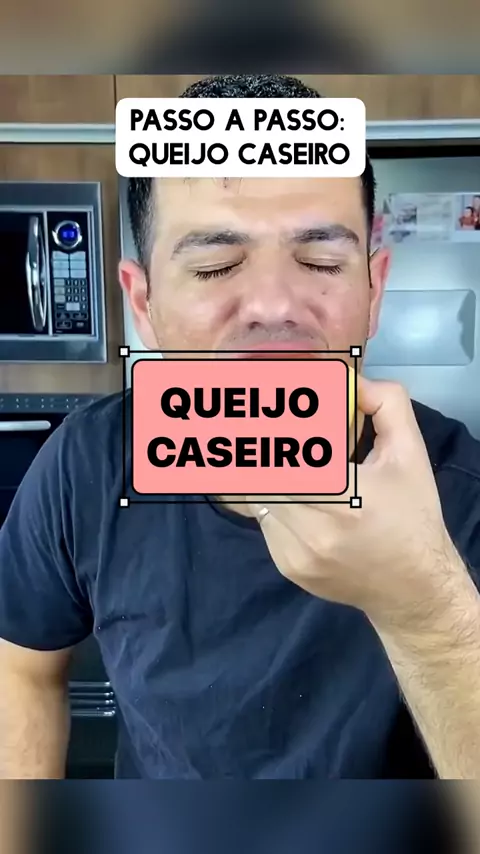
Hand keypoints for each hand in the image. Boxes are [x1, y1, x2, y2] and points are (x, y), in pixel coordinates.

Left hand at [248, 377, 462, 629]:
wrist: (414, 587)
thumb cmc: (413, 514)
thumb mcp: (409, 453)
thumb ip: (385, 404)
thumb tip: (350, 379)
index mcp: (343, 496)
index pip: (285, 451)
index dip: (268, 425)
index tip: (263, 399)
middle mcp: (312, 529)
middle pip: (259, 475)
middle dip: (259, 447)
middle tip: (252, 424)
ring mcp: (295, 552)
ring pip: (257, 498)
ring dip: (265, 475)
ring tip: (280, 461)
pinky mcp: (288, 566)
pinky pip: (265, 522)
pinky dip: (272, 502)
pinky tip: (295, 494)